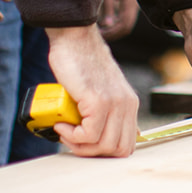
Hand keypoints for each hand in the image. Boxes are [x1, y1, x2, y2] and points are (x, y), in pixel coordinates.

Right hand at [43, 24, 140, 156]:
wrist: (74, 39)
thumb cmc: (80, 64)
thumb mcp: (100, 92)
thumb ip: (104, 111)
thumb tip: (93, 138)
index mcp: (130, 105)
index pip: (127, 146)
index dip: (105, 153)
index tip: (85, 144)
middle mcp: (127, 105)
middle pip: (118, 151)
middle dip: (92, 153)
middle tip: (72, 140)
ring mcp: (114, 103)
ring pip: (103, 146)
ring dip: (78, 144)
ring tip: (65, 130)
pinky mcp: (98, 100)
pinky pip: (89, 135)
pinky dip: (71, 135)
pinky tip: (61, 124)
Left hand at [97, 0, 139, 40]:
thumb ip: (108, 8)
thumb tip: (108, 26)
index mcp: (130, 2)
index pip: (125, 26)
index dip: (113, 33)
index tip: (101, 36)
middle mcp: (133, 4)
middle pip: (126, 26)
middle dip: (113, 33)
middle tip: (100, 36)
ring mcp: (131, 3)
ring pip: (125, 22)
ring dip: (114, 28)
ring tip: (100, 31)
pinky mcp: (127, 1)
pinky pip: (123, 16)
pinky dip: (115, 22)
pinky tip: (104, 22)